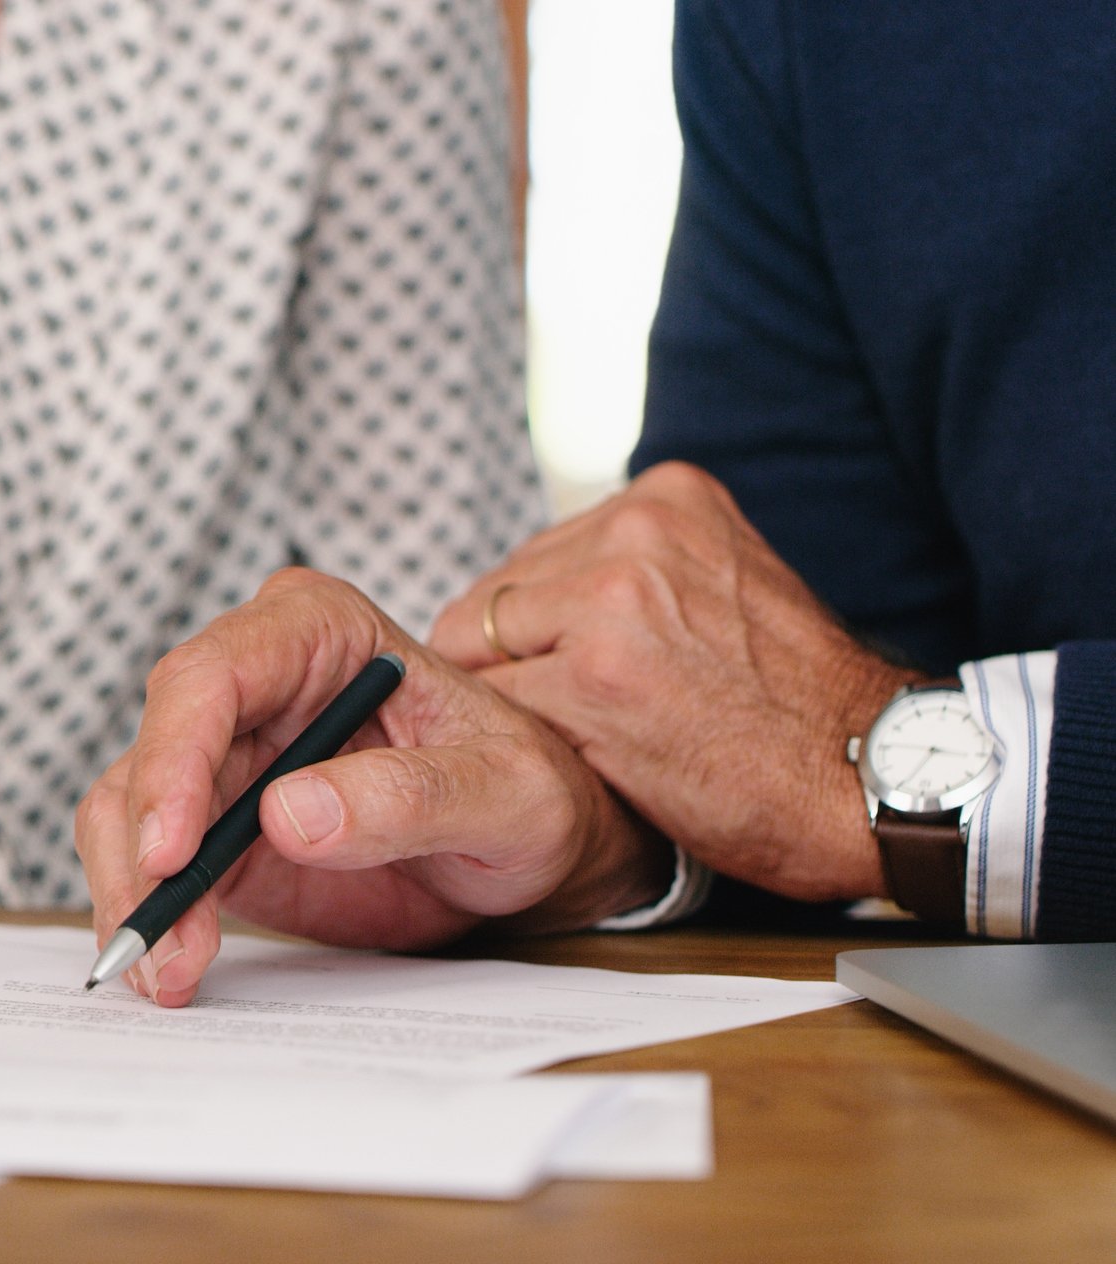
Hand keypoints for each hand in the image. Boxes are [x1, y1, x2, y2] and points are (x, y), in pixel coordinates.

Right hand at [76, 568, 672, 1007]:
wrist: (530, 848)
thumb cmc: (532, 792)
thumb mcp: (507, 795)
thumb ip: (412, 797)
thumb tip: (291, 814)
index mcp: (319, 632)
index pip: (211, 677)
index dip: (174, 761)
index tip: (172, 853)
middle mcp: (255, 681)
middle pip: (152, 750)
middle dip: (143, 853)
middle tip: (160, 945)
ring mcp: (224, 753)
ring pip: (128, 810)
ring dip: (135, 897)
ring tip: (172, 973)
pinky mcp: (211, 823)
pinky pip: (146, 861)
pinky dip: (147, 917)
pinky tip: (172, 968)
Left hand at [429, 462, 920, 902]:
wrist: (869, 773)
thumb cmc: (794, 702)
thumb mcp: (724, 582)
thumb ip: (637, 567)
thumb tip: (534, 588)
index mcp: (666, 499)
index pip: (531, 556)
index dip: (527, 628)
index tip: (550, 670)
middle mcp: (634, 533)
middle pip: (490, 597)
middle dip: (503, 662)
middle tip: (553, 716)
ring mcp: (608, 603)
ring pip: (477, 650)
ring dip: (505, 703)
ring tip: (567, 740)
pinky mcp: (589, 681)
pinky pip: (497, 706)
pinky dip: (517, 744)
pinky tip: (570, 765)